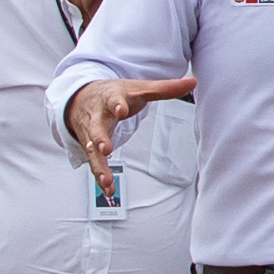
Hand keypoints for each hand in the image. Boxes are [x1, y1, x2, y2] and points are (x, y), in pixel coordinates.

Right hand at [61, 72, 192, 187]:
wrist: (81, 98)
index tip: (120, 110)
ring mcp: (92, 134)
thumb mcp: (138, 88)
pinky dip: (100, 177)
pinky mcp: (90, 148)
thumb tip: (192, 82)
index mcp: (111, 99)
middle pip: (96, 127)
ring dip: (99, 166)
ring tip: (106, 180)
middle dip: (100, 137)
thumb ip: (165, 88)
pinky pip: (94, 164)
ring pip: (92, 151)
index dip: (116, 104)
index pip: (113, 99)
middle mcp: (97, 117)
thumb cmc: (114, 94)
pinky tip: (109, 191)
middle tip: (105, 147)